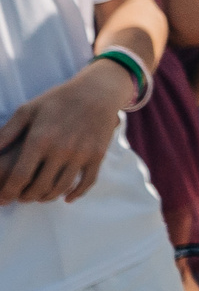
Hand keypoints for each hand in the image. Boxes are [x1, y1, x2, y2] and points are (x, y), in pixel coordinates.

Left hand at [0, 60, 132, 204]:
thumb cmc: (57, 100)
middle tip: (20, 197)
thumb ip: (6, 133)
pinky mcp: (97, 155)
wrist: (97, 91)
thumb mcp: (27, 110)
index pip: (20, 176)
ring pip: (61, 187)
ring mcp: (81, 154)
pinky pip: (86, 182)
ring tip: (39, 196)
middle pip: (39, 187)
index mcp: (40, 139)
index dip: (8, 192)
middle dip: (26, 197)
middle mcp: (61, 149)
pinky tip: (66, 198)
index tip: (3, 199)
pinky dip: (76, 194)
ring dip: (47, 197)